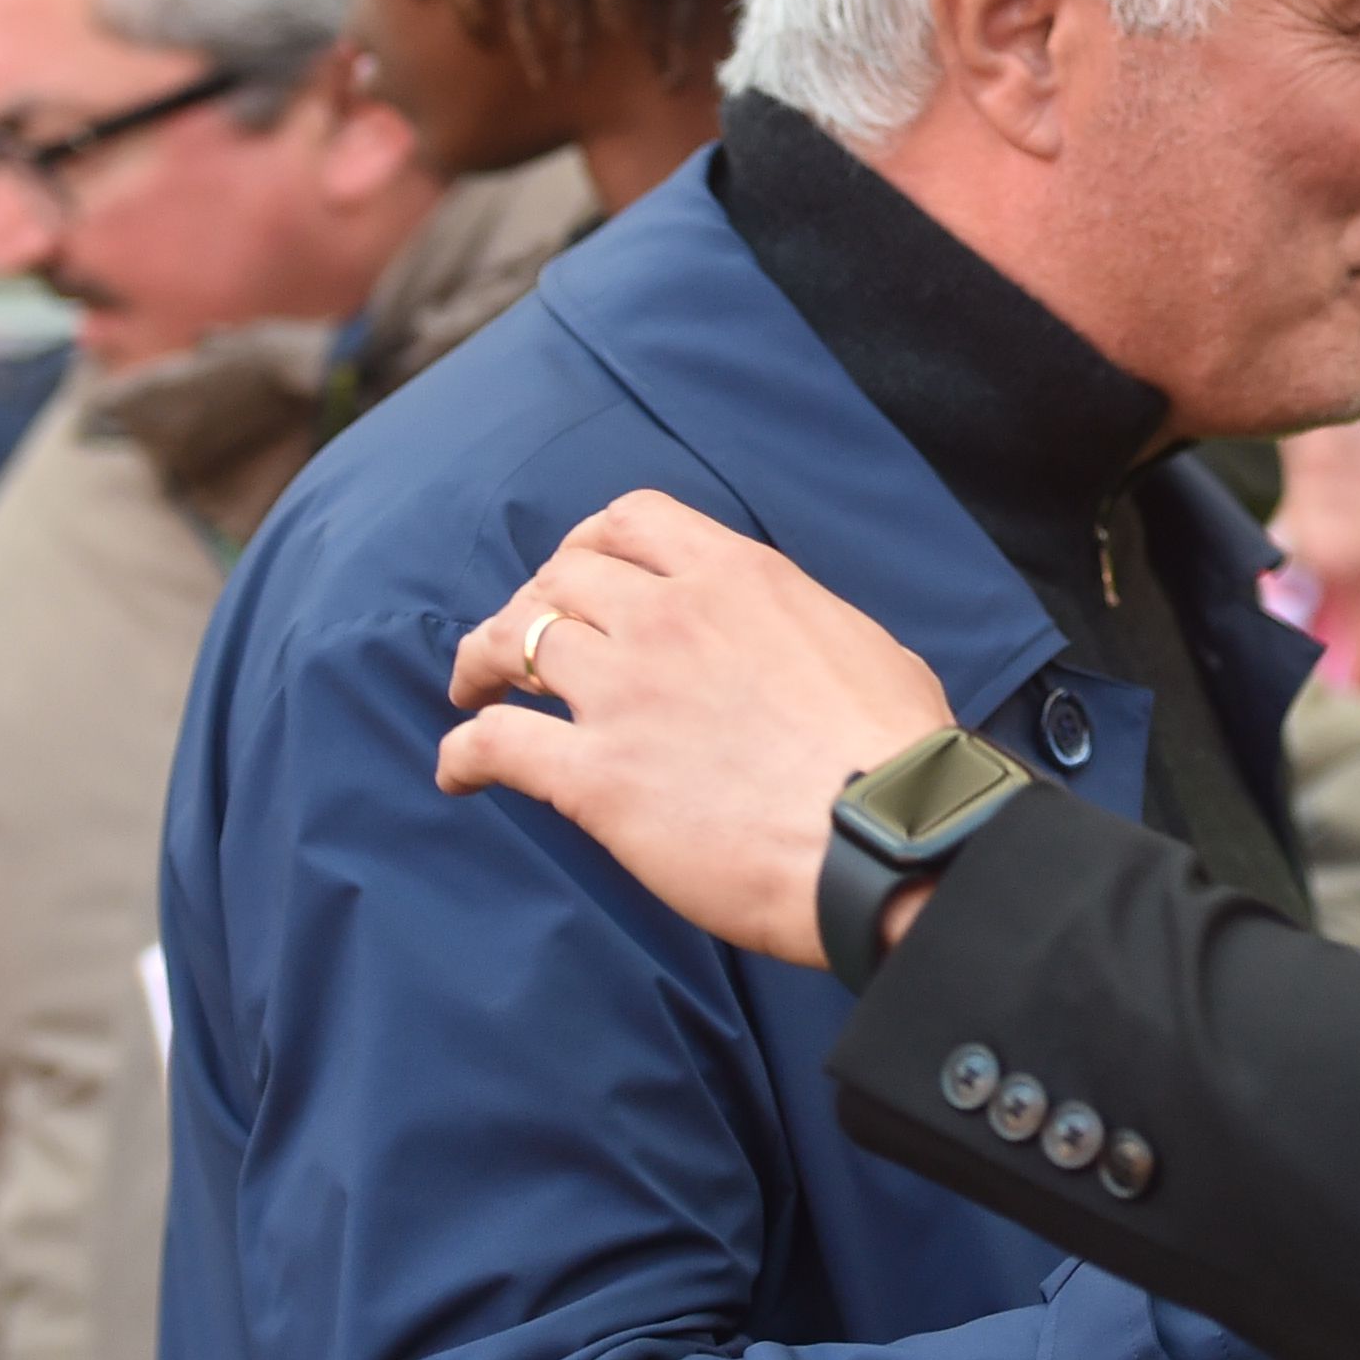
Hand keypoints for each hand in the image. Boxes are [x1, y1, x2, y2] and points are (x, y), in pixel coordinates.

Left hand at [438, 490, 955, 968]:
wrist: (892, 838)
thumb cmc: (901, 756)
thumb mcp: (860, 644)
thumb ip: (796, 625)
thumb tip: (786, 643)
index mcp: (737, 576)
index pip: (629, 520)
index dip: (587, 544)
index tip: (577, 574)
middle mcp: (669, 617)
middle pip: (560, 577)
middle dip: (532, 603)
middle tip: (525, 645)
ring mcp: (627, 693)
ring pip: (512, 643)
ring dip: (483, 663)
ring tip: (472, 691)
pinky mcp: (598, 777)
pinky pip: (495, 744)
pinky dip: (463, 753)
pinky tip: (458, 774)